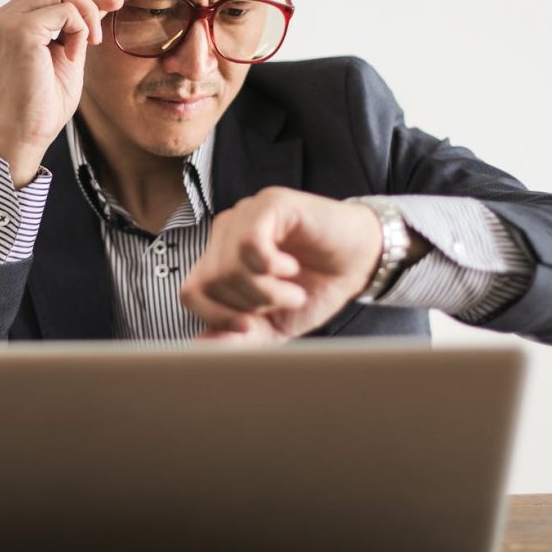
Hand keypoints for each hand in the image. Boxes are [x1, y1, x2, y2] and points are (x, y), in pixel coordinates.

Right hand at [0, 0, 122, 184]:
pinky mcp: (18, 31)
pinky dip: (80, 29)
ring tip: (94, 41)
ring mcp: (5, 23)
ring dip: (87, 11)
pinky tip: (75, 56)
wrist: (28, 134)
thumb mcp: (67, 54)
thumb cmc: (45, 104)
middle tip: (118, 5)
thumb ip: (76, 26)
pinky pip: (64, 11)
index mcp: (6, 23)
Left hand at [180, 188, 383, 343]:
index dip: (216, 317)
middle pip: (209, 282)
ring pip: (228, 266)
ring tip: (293, 289)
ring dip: (266, 291)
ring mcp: (246, 214)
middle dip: (249, 305)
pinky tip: (291, 267)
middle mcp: (226, 232)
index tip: (250, 326)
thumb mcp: (274, 325)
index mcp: (220, 258)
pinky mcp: (270, 204)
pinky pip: (250, 242)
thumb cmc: (315, 288)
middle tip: (282, 302)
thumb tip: (201, 347)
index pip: (191, 292)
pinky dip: (272, 266)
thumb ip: (238, 338)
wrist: (360, 262)